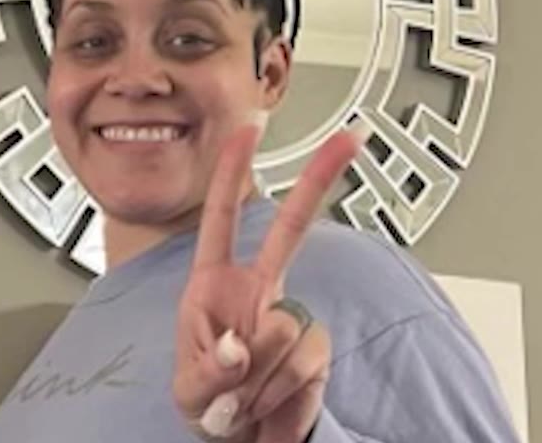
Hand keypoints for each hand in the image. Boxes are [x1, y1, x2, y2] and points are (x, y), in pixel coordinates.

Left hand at [172, 119, 363, 441]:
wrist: (245, 442)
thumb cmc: (211, 405)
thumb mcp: (191, 389)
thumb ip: (211, 368)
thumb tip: (242, 343)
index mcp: (215, 285)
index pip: (223, 218)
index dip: (233, 173)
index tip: (248, 130)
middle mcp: (258, 291)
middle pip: (293, 227)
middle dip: (320, 179)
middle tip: (350, 135)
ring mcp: (291, 318)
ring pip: (283, 324)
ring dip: (255, 373)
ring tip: (241, 395)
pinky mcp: (317, 348)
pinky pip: (302, 359)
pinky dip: (279, 389)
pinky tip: (268, 400)